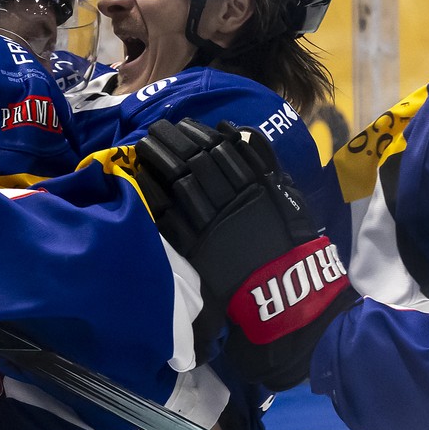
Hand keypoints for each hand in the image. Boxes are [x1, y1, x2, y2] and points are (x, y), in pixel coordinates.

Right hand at [133, 119, 355, 389]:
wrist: (288, 304)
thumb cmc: (237, 300)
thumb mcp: (197, 273)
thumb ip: (177, 239)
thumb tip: (156, 206)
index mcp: (202, 226)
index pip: (173, 181)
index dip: (156, 161)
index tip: (140, 148)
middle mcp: (225, 203)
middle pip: (194, 160)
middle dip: (171, 141)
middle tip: (155, 128)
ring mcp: (253, 193)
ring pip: (223, 153)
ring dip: (201, 135)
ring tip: (184, 125)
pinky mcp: (277, 191)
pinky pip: (258, 159)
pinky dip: (243, 140)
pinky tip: (226, 128)